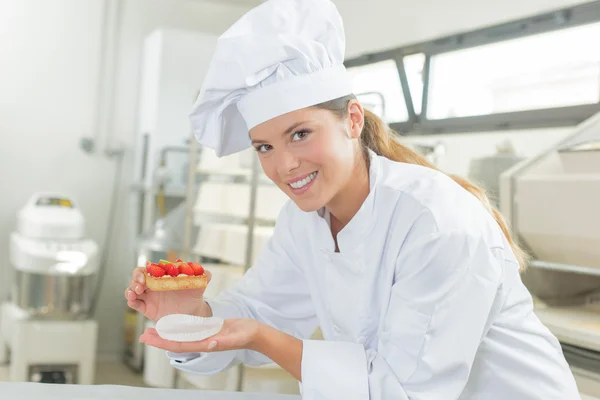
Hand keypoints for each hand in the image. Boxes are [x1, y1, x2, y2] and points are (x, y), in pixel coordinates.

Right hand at [124, 266, 212, 321]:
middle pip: (137, 277)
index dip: (145, 269)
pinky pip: (134, 303)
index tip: (146, 273)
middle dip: (135, 278)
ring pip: (133, 289)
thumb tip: (207, 273)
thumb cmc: (193, 296)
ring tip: (135, 292)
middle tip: (140, 283)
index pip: (149, 269)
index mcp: (162, 277)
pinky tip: (132, 299)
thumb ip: (204, 277)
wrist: (192, 314)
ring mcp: (149, 297)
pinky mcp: (147, 309)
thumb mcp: (199, 286)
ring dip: (130, 288)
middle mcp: (153, 285)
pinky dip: (130, 301)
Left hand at [139, 318, 260, 352]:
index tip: (150, 337)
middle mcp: (203, 341)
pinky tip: (172, 323)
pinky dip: (179, 326)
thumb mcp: (236, 336)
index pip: (180, 344)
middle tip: (143, 334)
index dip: (164, 341)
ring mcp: (205, 336)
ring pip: (181, 335)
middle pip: (176, 341)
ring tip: (152, 329)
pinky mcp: (209, 329)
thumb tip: (209, 344)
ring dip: (166, 333)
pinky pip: (190, 329)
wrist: (256, 333)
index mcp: (207, 344)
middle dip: (159, 338)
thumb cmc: (247, 335)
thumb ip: (223, 341)